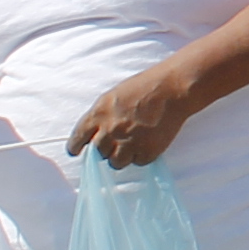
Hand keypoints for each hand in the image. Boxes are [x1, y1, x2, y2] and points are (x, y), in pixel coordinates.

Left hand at [70, 59, 200, 165]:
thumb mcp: (114, 96)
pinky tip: (149, 143)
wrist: (173, 89)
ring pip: (116, 163)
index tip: (77, 151)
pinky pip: (139, 162)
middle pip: (97, 153)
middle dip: (105, 149)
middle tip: (117, 142)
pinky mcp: (147, 151)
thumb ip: (101, 116)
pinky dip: (143, 156)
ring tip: (133, 145)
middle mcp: (109, 131)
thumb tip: (96, 133)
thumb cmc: (145, 86)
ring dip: (122, 156)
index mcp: (98, 114)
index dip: (76, 147)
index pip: (77, 139)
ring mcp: (128, 143)